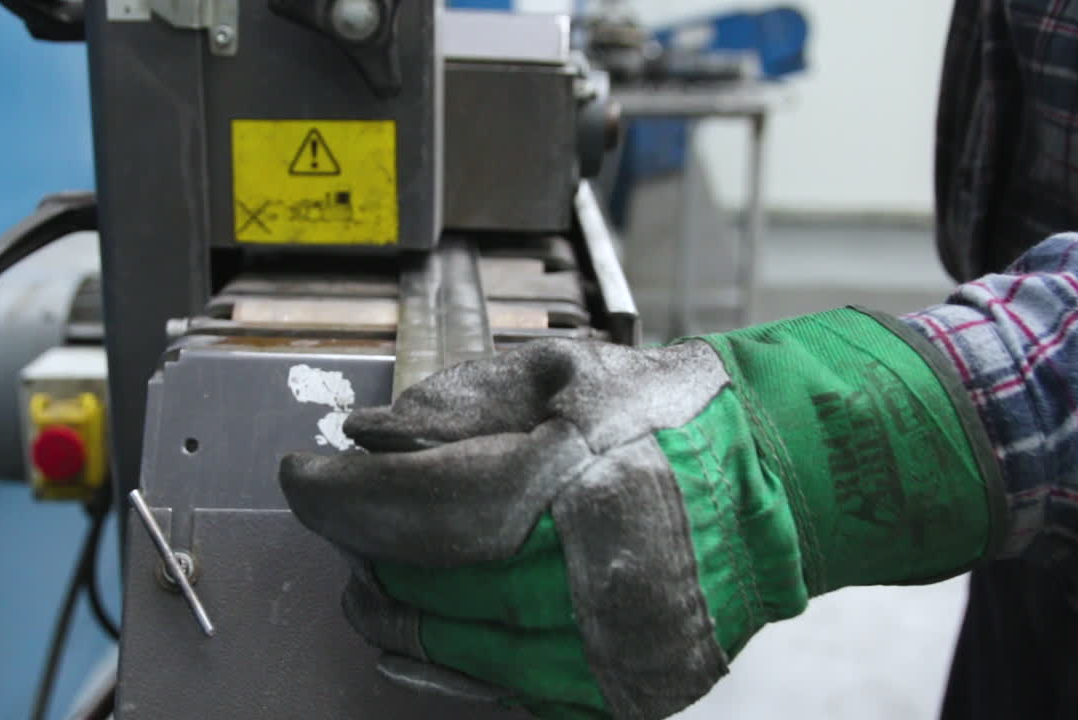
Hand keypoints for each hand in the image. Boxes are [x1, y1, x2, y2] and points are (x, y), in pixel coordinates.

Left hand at [279, 309, 1002, 718]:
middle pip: (423, 580)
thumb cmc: (662, 418)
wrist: (776, 481)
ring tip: (370, 581)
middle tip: (339, 524)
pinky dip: (448, 662)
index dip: (337, 493)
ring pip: (454, 647)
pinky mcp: (621, 686)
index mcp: (564, 483)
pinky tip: (422, 633)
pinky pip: (504, 688)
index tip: (301, 476)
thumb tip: (366, 439)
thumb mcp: (560, 375)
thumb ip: (457, 405)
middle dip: (360, 551)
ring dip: (393, 612)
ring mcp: (602, 643)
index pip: (411, 500)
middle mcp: (580, 574)